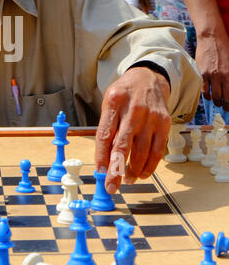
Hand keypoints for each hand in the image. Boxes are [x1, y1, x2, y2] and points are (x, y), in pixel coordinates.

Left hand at [95, 67, 170, 193]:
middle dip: (116, 169)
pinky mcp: (165, 123)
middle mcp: (133, 109)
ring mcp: (151, 116)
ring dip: (133, 170)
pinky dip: (149, 166)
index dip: (101, 156)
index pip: (104, 134)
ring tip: (126, 180)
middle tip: (111, 186)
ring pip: (141, 151)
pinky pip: (157, 150)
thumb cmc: (124, 95)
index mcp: (114, 102)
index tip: (99, 173)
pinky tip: (142, 173)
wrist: (149, 78)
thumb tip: (103, 160)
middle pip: (122, 145)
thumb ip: (106, 128)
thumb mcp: (109, 104)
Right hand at [195, 33, 228, 110]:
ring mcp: (211, 75)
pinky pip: (204, 88)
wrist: (212, 38)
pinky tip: (209, 96)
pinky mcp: (202, 73)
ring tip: (217, 102)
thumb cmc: (225, 48)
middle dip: (225, 105)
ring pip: (213, 95)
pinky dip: (207, 94)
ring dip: (216, 101)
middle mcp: (222, 77)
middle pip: (223, 97)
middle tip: (225, 107)